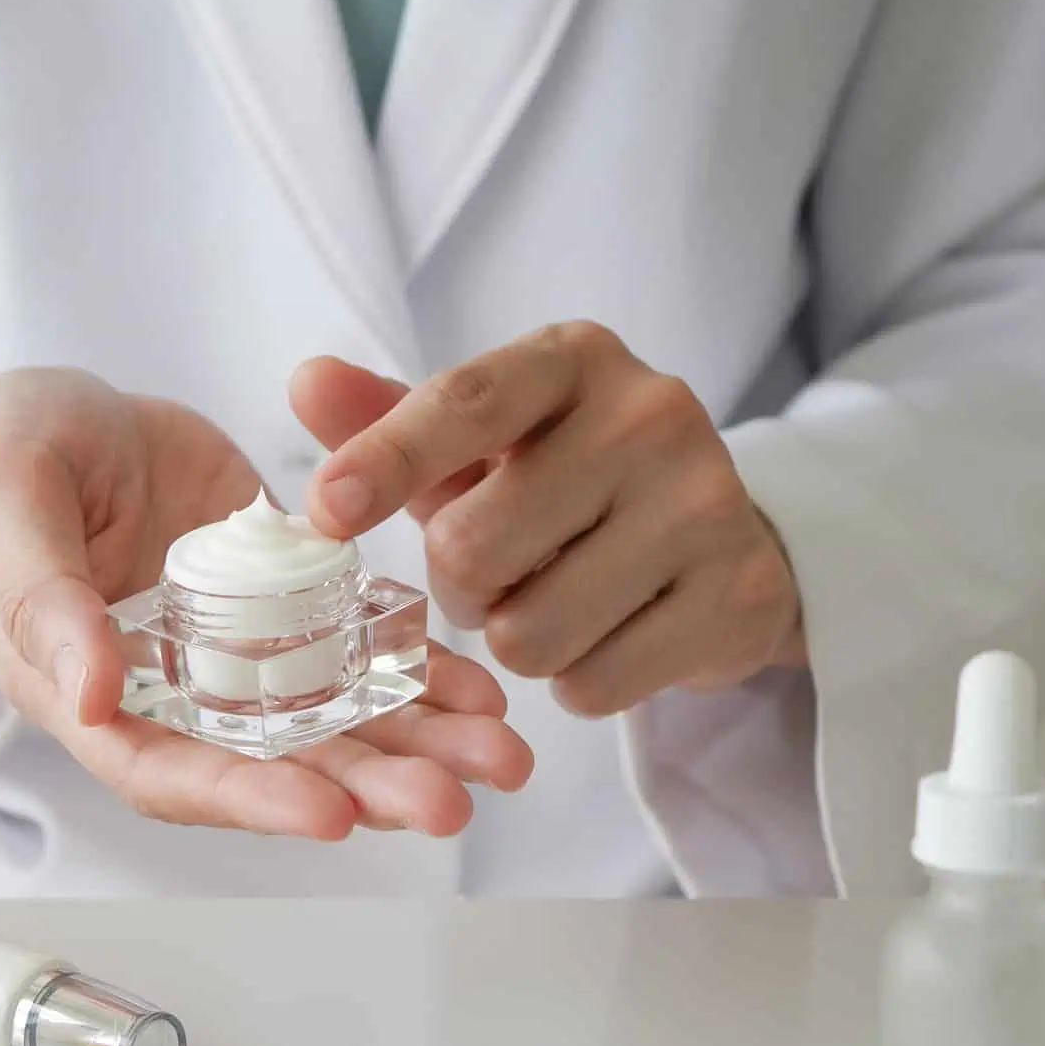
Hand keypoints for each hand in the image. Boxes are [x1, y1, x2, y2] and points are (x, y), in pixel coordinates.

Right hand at [0, 369, 532, 838]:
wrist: (62, 420)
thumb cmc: (6, 462)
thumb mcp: (6, 508)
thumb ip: (41, 598)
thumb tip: (85, 695)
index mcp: (90, 697)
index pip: (170, 774)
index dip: (250, 799)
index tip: (331, 813)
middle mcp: (176, 700)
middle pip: (275, 767)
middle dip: (367, 789)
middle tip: (451, 802)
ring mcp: (237, 662)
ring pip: (334, 723)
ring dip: (417, 747)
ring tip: (500, 758)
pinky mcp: (287, 613)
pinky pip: (359, 656)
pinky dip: (421, 676)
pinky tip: (482, 691)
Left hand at [293, 324, 805, 717]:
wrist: (723, 538)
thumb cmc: (570, 483)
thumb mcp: (482, 441)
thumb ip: (391, 419)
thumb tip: (306, 382)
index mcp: (576, 360)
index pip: (465, 402)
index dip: (385, 460)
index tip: (326, 511)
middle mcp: (651, 415)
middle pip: (475, 546)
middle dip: (458, 586)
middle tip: (493, 574)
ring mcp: (706, 505)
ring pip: (529, 633)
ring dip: (514, 642)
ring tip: (551, 602)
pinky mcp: (738, 595)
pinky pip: (594, 685)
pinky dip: (577, 681)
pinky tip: (608, 636)